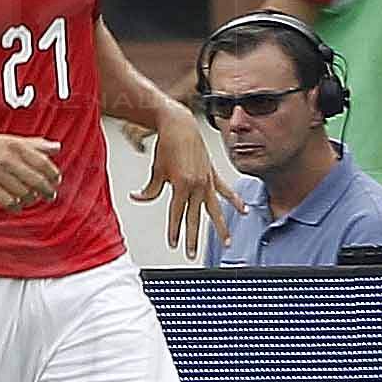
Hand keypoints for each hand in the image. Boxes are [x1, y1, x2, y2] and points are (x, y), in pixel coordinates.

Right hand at [0, 130, 64, 211]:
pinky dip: (16, 206)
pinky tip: (16, 204)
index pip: (43, 163)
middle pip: (37, 181)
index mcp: (16, 146)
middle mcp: (6, 159)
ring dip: (31, 199)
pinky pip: (8, 202)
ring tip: (30, 199)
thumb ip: (34, 145)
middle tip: (50, 196)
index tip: (55, 181)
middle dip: (47, 191)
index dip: (53, 175)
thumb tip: (57, 147)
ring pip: (24, 193)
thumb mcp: (11, 141)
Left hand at [131, 109, 240, 257]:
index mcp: (181, 185)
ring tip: (225, 242)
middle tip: (192, 254)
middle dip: (193, 237)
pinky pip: (226, 191)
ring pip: (215, 209)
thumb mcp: (156, 171)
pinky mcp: (214, 174)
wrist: (180, 126)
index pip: (176, 214)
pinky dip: (235, 201)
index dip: (174, 230)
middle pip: (195, 217)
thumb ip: (149, 190)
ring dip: (221, 227)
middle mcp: (197, 185)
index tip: (173, 244)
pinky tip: (245, 211)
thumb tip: (137, 198)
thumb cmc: (166, 147)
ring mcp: (208, 181)